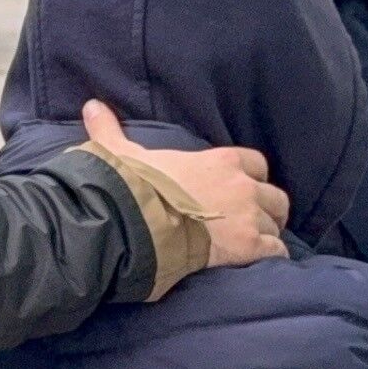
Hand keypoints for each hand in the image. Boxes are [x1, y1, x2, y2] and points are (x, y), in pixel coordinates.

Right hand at [83, 99, 287, 266]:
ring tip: (249, 247)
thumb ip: (110, 130)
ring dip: (265, 235)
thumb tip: (91, 106)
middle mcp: (243, 185)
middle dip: (267, 210)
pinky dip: (269, 257)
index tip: (241, 190)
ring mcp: (248, 216)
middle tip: (251, 223)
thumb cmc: (133, 187)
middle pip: (275, 197)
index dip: (251, 178)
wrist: (136, 223)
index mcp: (222, 161)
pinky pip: (276, 251)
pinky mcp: (248, 246)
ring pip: (276, 225)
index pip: (256, 164)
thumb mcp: (121, 153)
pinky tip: (256, 262)